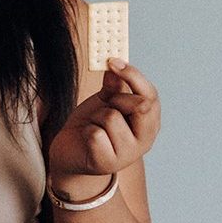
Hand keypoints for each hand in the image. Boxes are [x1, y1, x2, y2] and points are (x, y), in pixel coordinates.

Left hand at [48, 58, 159, 193]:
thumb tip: (115, 68)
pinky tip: (86, 139)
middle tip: (105, 103)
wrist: (70, 155)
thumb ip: (114, 87)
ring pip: (112, 117)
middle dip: (117, 98)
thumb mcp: (105, 103)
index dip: (134, 76)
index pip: (151, 96)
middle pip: (141, 105)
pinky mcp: (106, 162)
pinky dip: (86, 131)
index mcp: (149, 123)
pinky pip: (95, 133)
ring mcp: (127, 154)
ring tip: (93, 126)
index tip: (113, 60)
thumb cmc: (91, 127)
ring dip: (96, 117)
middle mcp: (144, 140)